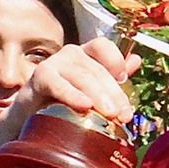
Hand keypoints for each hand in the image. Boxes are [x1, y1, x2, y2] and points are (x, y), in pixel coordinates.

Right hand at [6, 37, 142, 128]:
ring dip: (98, 96)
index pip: (103, 46)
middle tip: (124, 115)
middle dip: (114, 93)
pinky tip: (84, 105)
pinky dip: (72, 95)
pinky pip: (57, 84)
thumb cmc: (66, 104)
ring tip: (111, 115)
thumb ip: (114, 78)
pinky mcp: (39, 78)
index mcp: (87, 55)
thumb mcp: (94, 92)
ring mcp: (54, 64)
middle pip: (97, 69)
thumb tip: (137, 59)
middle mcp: (71, 55)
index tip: (124, 79)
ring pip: (81, 77)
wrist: (32, 121)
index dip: (116, 60)